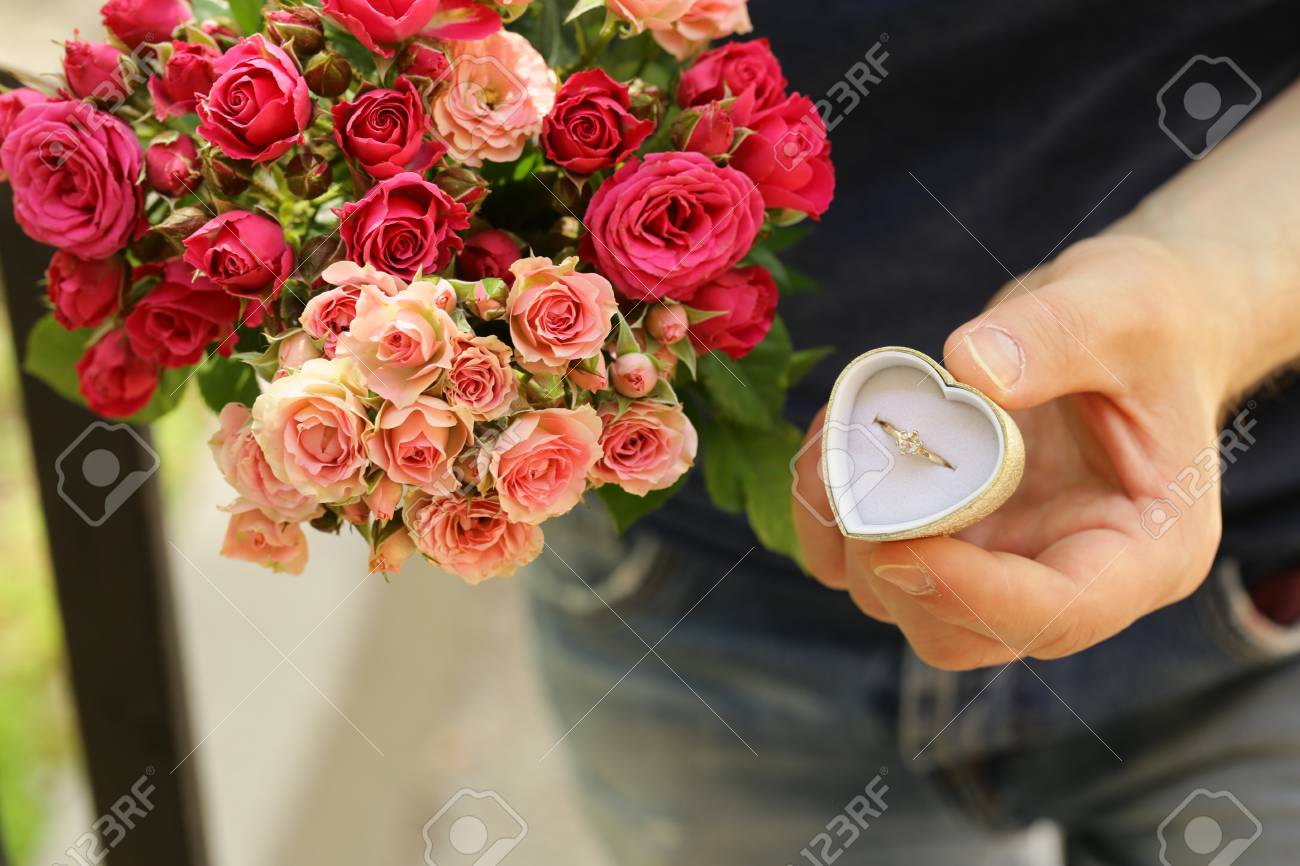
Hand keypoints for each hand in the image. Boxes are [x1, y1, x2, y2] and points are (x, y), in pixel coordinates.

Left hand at [793, 233, 1248, 669]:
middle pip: (963, 632)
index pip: (1058, 613)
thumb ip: (1056, 335)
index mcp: (1143, 553)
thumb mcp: (1121, 306)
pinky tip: (834, 438)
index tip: (897, 546)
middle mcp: (1068, 579)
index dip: (971, 596)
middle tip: (853, 481)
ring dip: (848, 538)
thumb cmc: (1147, 320)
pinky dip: (830, 515)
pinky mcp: (948, 537)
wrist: (1127, 321)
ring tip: (841, 434)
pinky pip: (868, 560)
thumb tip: (970, 367)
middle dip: (893, 573)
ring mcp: (999, 564)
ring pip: (900, 603)